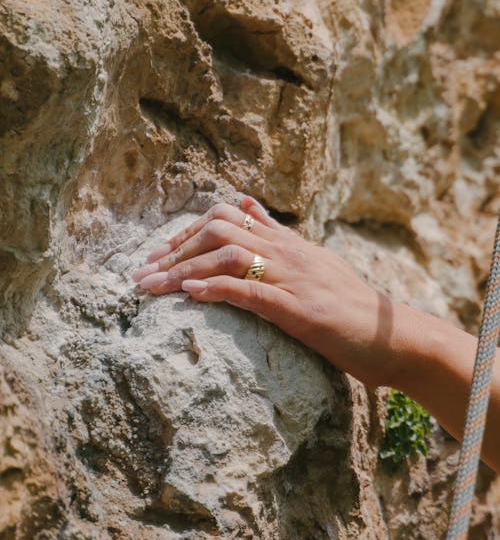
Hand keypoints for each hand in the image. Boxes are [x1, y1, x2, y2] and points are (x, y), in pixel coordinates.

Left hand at [132, 196, 391, 386]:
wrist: (392, 335)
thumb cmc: (350, 305)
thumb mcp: (313, 260)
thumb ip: (278, 233)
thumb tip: (247, 203)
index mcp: (287, 243)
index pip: (228, 217)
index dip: (187, 232)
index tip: (159, 255)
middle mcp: (287, 253)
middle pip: (219, 229)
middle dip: (174, 249)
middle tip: (141, 274)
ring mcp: (294, 278)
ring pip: (229, 255)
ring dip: (182, 269)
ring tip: (150, 287)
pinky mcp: (300, 309)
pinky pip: (252, 290)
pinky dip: (217, 287)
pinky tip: (190, 293)